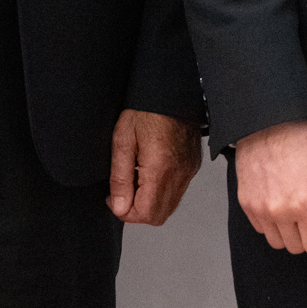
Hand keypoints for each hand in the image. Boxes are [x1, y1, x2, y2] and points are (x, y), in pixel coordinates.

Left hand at [107, 109, 203, 224]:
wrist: (171, 91)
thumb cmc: (146, 110)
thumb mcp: (122, 140)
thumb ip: (120, 178)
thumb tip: (119, 207)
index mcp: (160, 169)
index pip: (145, 214)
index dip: (124, 212)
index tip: (114, 197)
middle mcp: (179, 175)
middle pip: (158, 216)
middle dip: (137, 211)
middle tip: (123, 190)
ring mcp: (189, 172)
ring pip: (168, 207)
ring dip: (149, 202)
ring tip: (136, 177)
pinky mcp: (192, 167)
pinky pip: (177, 192)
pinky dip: (160, 192)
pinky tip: (149, 171)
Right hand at [234, 120, 306, 254]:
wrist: (268, 123)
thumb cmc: (302, 142)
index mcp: (303, 205)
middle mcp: (279, 211)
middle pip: (296, 247)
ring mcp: (259, 209)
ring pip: (277, 242)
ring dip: (288, 232)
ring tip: (294, 209)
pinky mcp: (246, 203)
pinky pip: (261, 228)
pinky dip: (271, 223)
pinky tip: (279, 202)